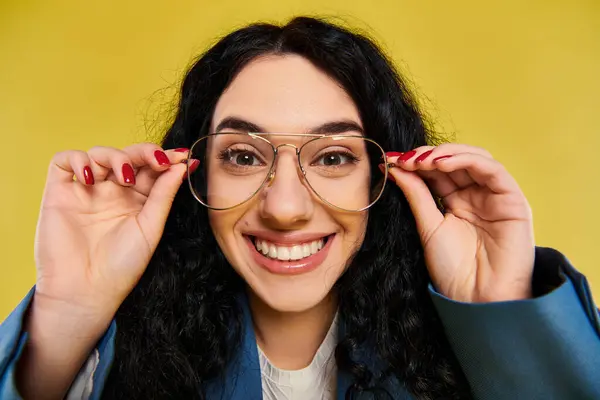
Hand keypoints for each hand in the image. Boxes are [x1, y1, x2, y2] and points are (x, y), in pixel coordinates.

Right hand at [34, 144, 190, 317]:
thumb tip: (182, 165)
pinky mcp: (59, 192)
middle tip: (157, 160)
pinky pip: (63, 160)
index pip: (151, 168)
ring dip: (115, 156)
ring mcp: (86, 189)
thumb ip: (164, 194)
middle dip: (144, 152)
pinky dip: (77, 159)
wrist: (87, 290)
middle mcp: (112, 191)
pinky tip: (91, 177)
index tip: (183, 157)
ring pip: (99, 153)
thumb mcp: (151, 227)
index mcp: (137, 199)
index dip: (166, 158)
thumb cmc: (122, 265)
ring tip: (123, 177)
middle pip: (128, 155)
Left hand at [384, 144, 534, 302]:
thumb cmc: (453, 269)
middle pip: (455, 161)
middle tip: (404, 158)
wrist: (475, 299)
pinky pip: (493, 170)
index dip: (416, 162)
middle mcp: (478, 196)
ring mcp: (496, 197)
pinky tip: (442, 163)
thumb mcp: (428, 225)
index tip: (391, 160)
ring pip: (475, 159)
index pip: (438, 171)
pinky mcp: (513, 200)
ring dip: (446, 153)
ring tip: (421, 160)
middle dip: (428, 155)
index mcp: (457, 202)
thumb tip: (394, 166)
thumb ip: (416, 194)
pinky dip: (467, 160)